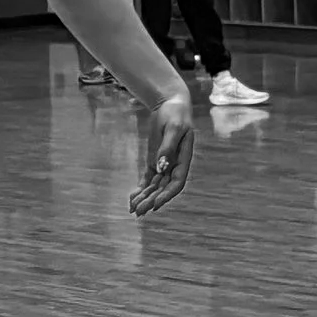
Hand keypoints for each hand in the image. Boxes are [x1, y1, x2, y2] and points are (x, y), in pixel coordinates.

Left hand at [129, 88, 195, 216]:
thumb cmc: (176, 114)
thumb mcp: (173, 128)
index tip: (155, 205)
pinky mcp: (154, 160)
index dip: (166, 196)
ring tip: (132, 210)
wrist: (170, 104)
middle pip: (163, 188)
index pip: (177, 183)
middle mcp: (175, 165)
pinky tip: (132, 198)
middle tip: (138, 212)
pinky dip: (141, 188)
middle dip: (151, 200)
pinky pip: (148, 178)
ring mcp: (164, 164)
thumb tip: (162, 167)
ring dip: (144, 198)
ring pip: (154, 186)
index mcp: (184, 159)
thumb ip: (167, 148)